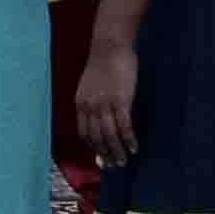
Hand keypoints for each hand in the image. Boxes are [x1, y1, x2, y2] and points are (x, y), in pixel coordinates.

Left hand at [73, 35, 142, 166]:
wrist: (110, 47)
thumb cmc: (104, 65)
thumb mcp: (91, 85)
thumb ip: (93, 101)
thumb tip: (100, 116)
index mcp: (80, 103)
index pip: (84, 131)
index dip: (92, 146)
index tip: (100, 156)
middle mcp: (89, 106)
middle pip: (96, 137)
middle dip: (105, 153)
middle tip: (113, 166)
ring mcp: (104, 104)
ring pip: (109, 134)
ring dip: (117, 151)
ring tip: (124, 162)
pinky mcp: (120, 100)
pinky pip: (123, 126)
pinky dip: (128, 139)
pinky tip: (134, 148)